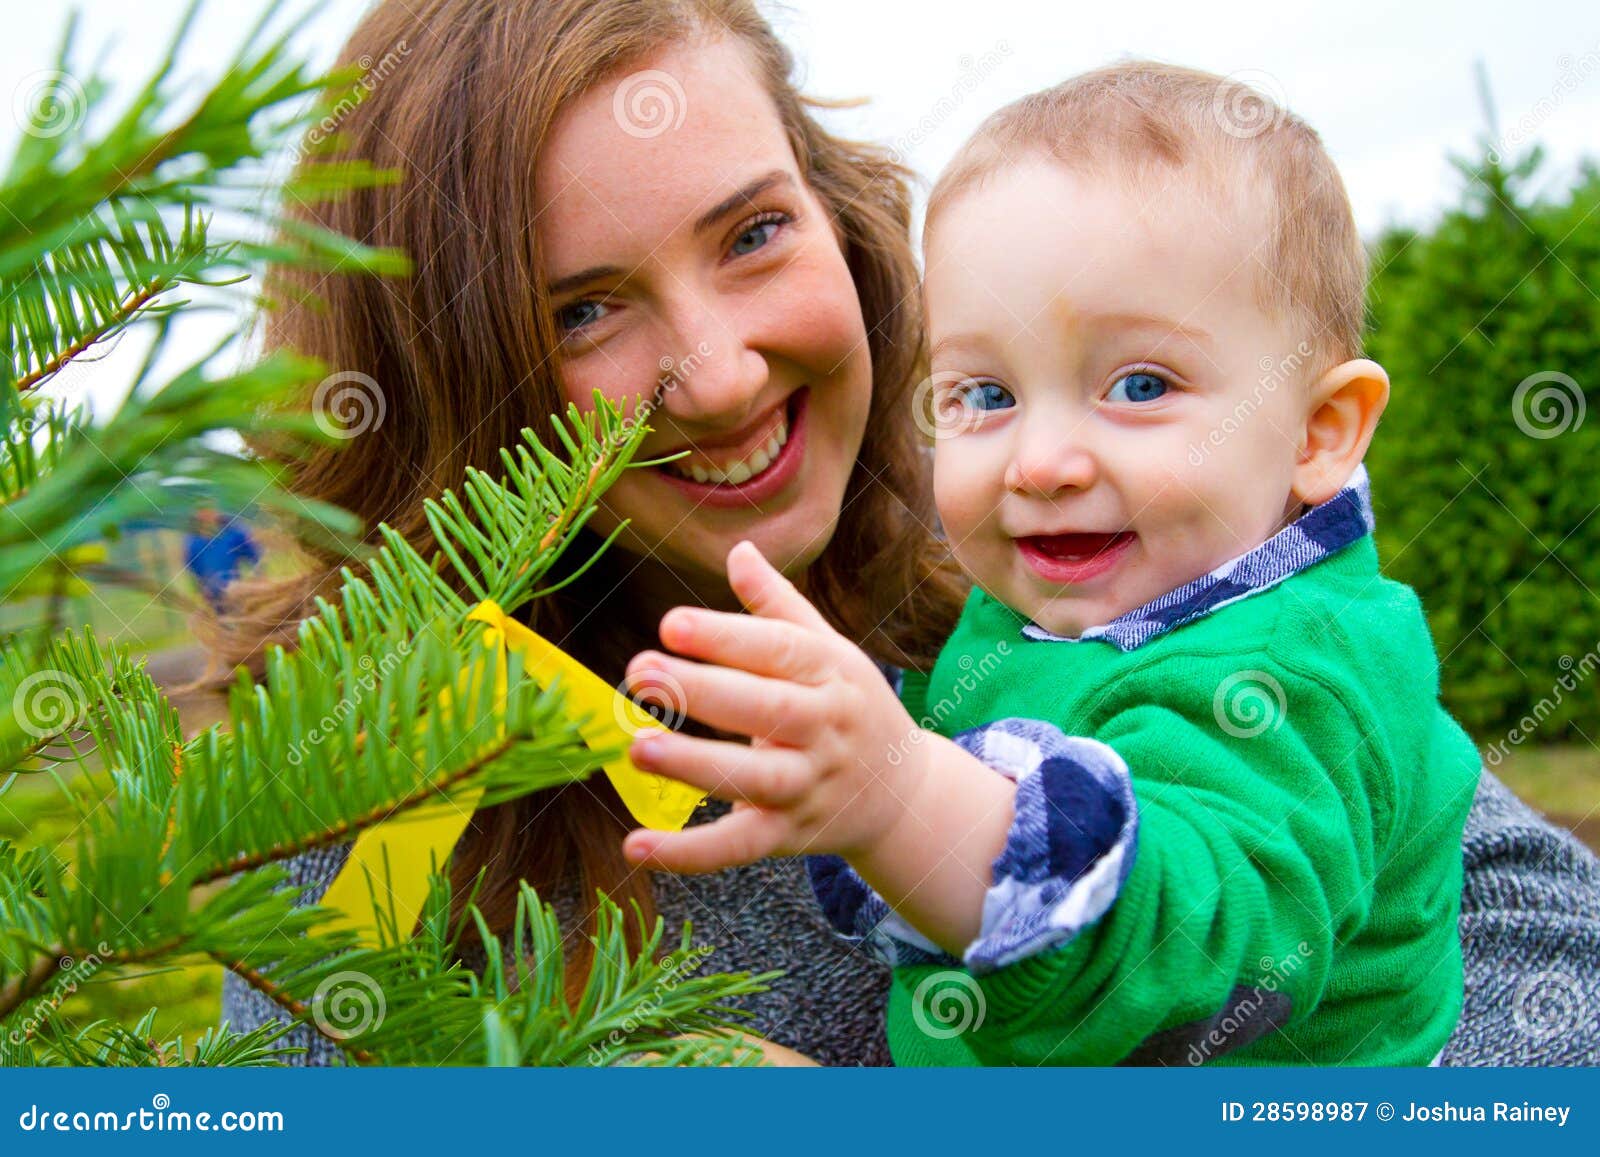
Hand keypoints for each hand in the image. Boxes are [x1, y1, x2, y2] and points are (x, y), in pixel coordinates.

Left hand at [620, 540, 926, 872]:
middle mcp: (823, 729)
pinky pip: (737, 848)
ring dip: (694, 766)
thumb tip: (738, 549)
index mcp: (829, 673)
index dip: (724, 637)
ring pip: (752, 779)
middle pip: (763, 709)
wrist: (902, 794)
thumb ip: (776, 606)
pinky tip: (634, 846)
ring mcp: (807, 786)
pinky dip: (688, 855)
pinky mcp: (788, 838)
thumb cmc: (846, 706)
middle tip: (639, 672)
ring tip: (638, 747)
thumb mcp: (827, 650)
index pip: (776, 650)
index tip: (670, 624)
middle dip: (701, 691)